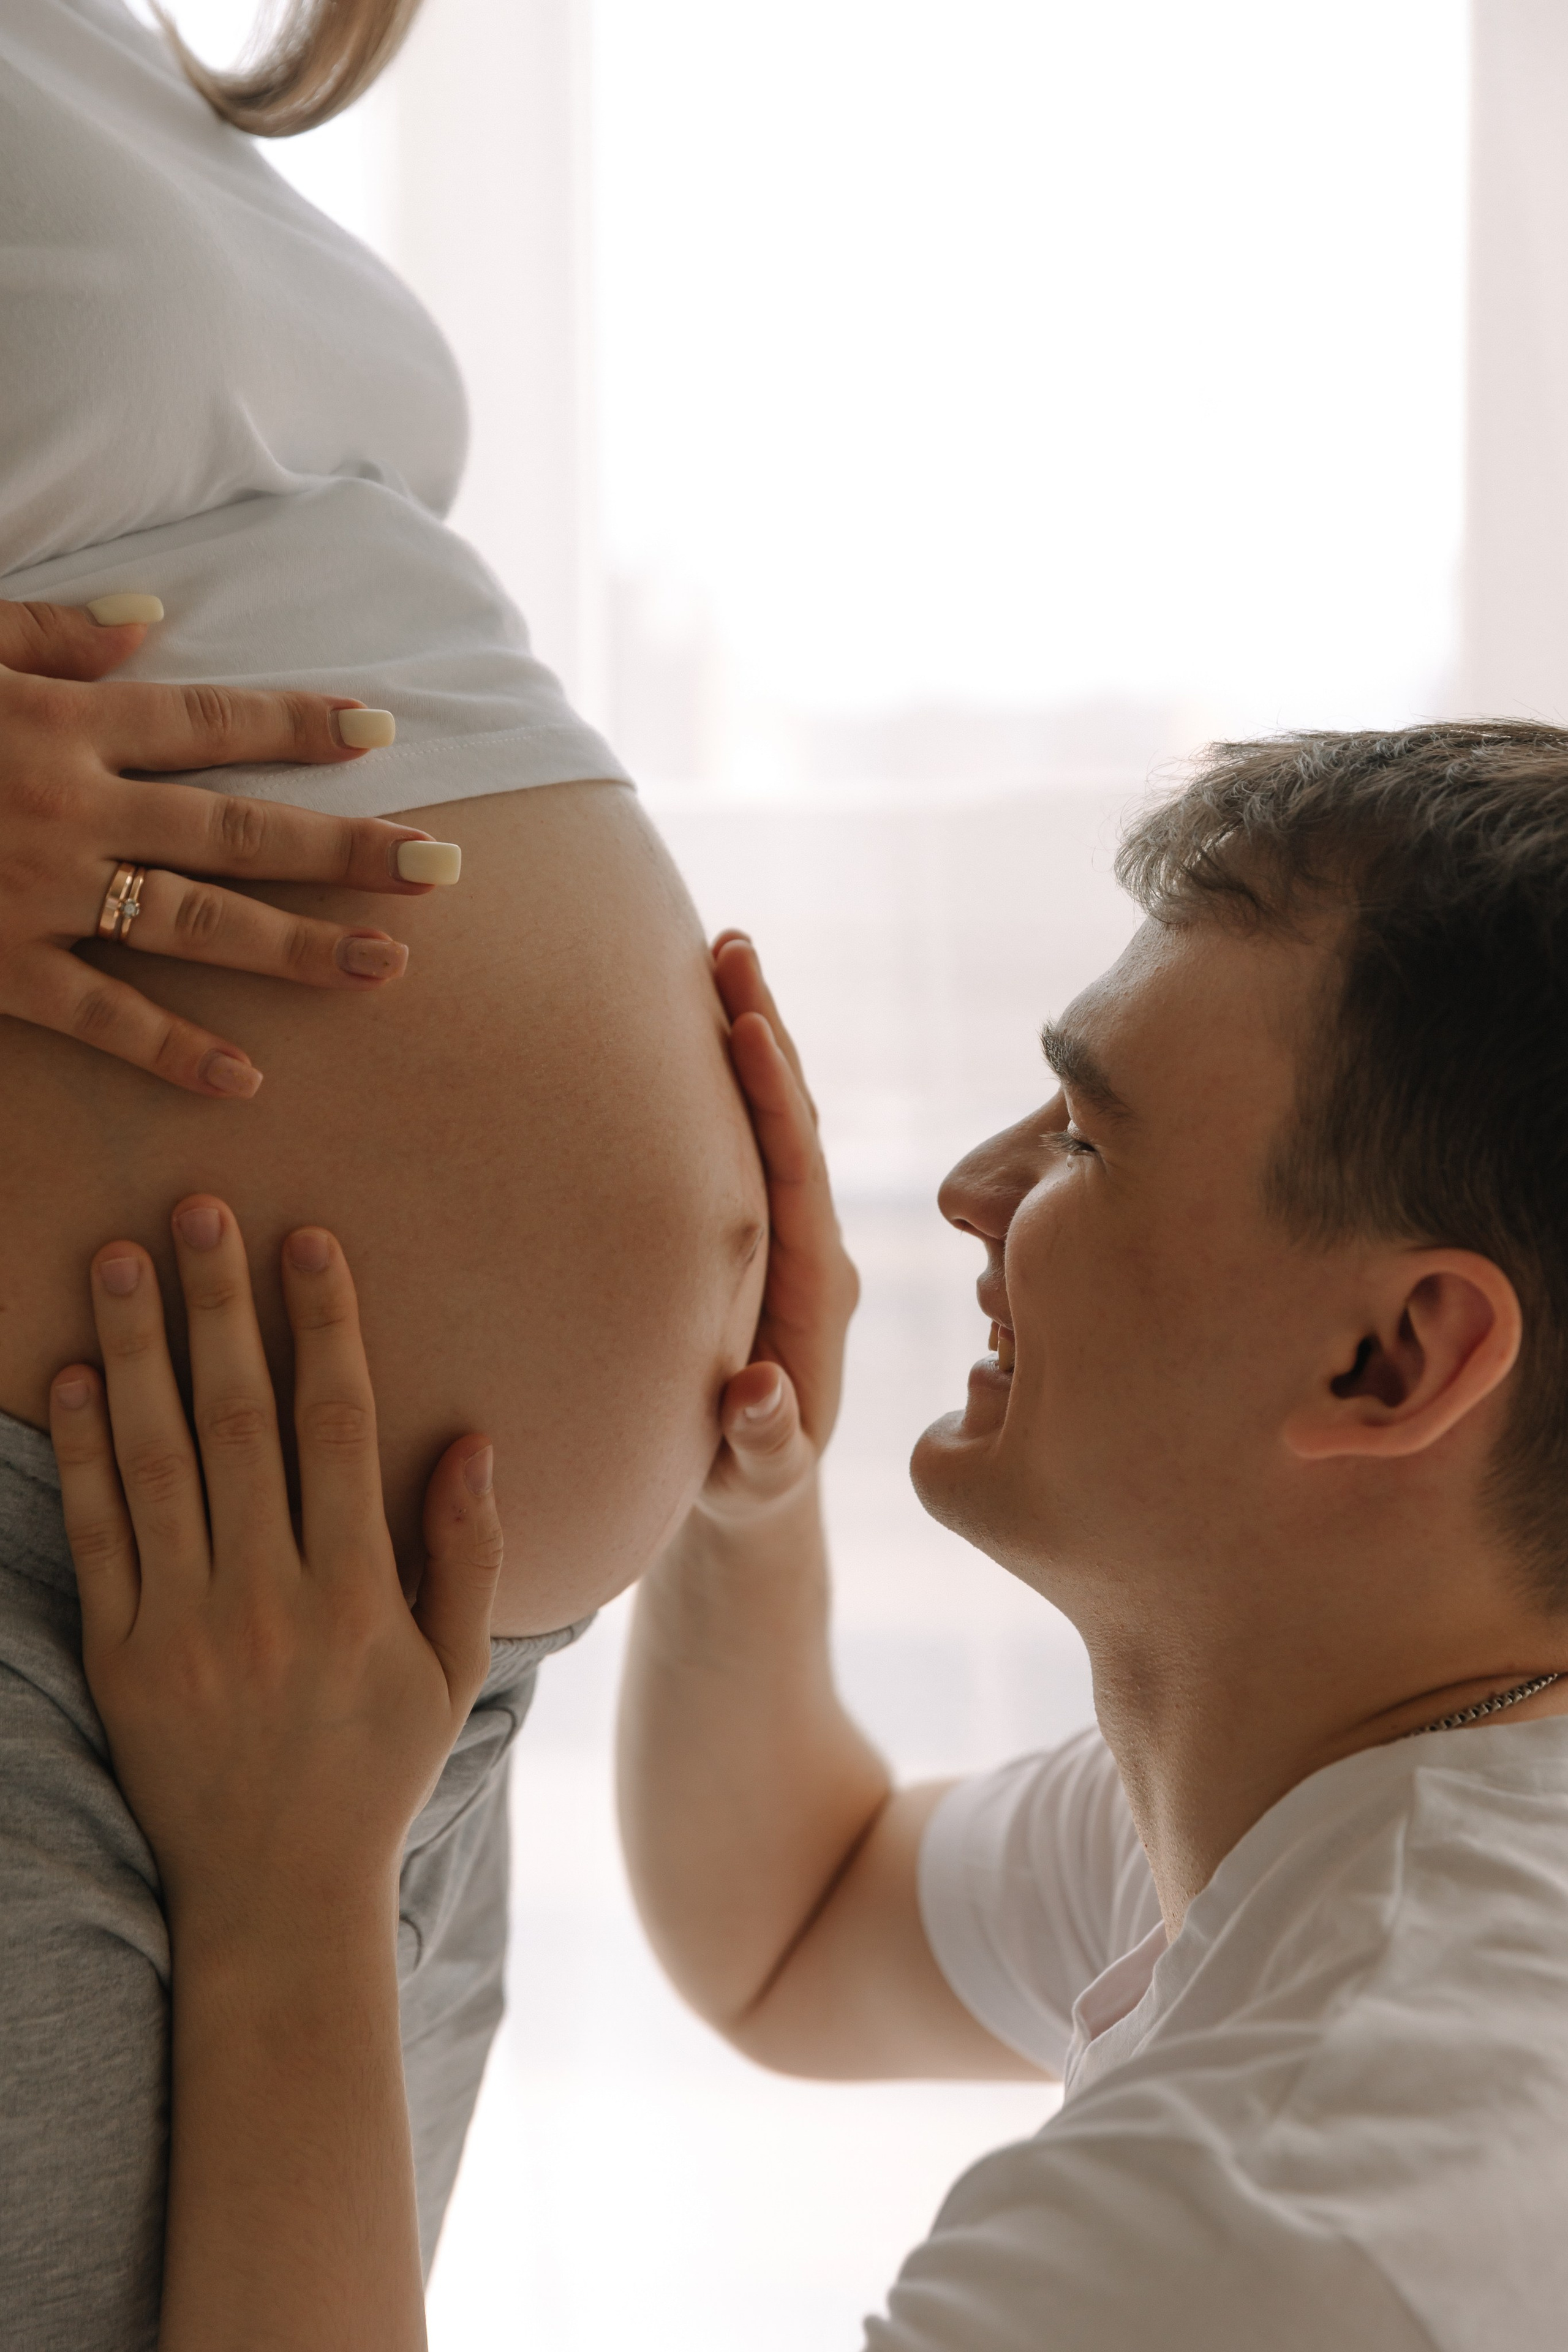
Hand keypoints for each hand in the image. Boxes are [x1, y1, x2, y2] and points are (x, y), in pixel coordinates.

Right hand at [0, 597, 446, 1098]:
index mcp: (60, 719)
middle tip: (446, 868)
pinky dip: (172, 1049)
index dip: (301, 722)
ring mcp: (37, 891)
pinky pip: (99, 1015)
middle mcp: (70, 806)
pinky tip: (246, 1079)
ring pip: (196, 923)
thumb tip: (158, 622)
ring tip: (389, 967)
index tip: (385, 730)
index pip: (210, 718)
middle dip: (349, 848)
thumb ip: (51, 632)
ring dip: (300, 948)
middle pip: (240, 828)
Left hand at [48, 1196, 501, 1928]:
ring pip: (155, 1461)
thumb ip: (470, 1553)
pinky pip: (94, 1537)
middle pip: (237, 1421)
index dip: (323, 1326)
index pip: (335, 1427)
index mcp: (354, 1594)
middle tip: (198, 1209)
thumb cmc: (376, 1770)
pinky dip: (81, 1453)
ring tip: (116, 1260)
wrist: (274, 1895)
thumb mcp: (453, 1670)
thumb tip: (476, 1440)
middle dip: (219, 1306)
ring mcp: (179, 1628)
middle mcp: (263, 1600)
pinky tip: (72, 1379)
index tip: (305, 1242)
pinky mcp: (115, 1658)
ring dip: (135, 1352)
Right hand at [698, 932, 859, 1524]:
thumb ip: (765, 1440)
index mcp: (820, 1290)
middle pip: (795, 1120)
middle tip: (732, 946)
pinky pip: (742, 1138)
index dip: (777, 1101)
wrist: (748, 1488)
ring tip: (720, 952)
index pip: (801, 1176)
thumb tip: (759, 1392)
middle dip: (765, 1033)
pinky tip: (696, 1016)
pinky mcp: (753, 1228)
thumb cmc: (744, 1485)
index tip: (748, 1028)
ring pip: (772, 1117)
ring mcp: (784, 1230)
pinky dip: (726, 1077)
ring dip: (749, 1035)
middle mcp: (811, 1244)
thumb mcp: (755, 1478)